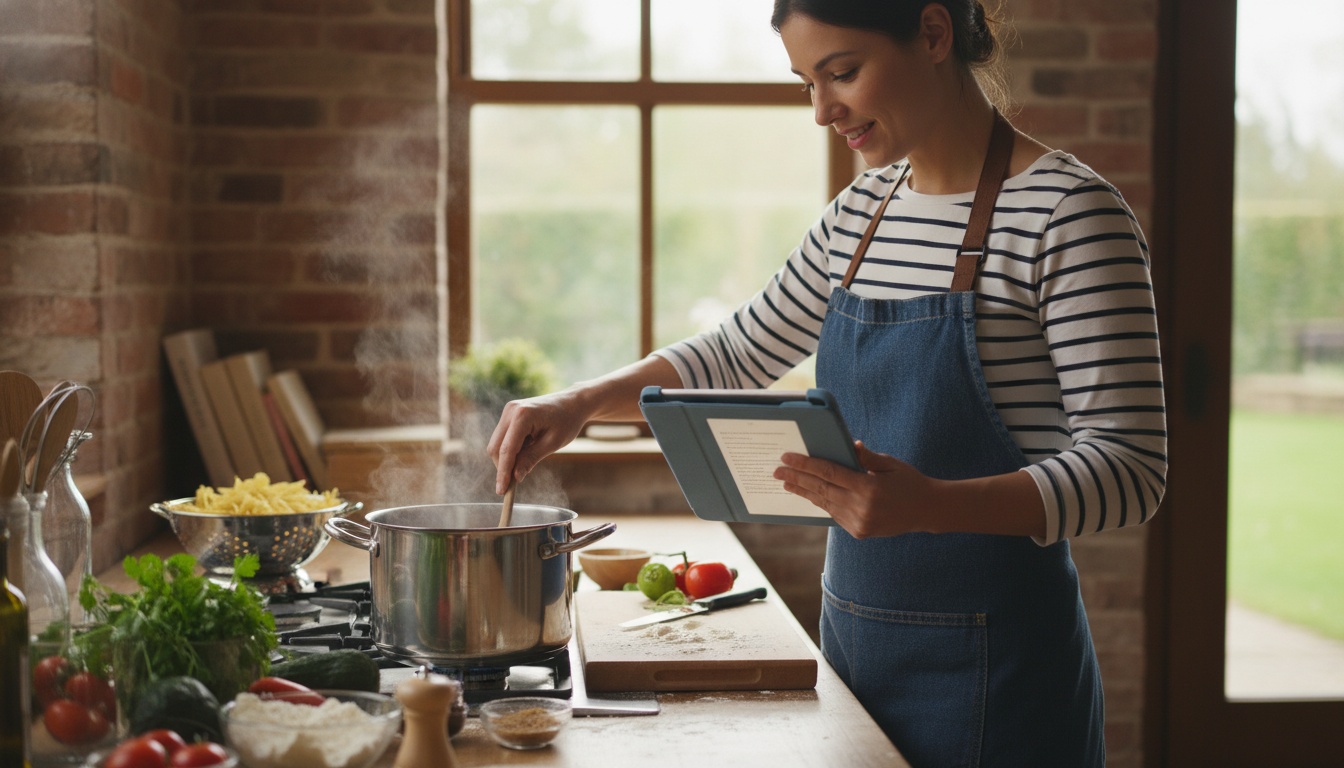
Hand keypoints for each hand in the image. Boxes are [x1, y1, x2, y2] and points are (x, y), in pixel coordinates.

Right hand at [487, 390, 591, 493]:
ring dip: (507, 458)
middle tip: (514, 483)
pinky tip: (529, 448)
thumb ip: (531, 459)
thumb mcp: (552, 443)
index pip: (507, 450)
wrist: (573, 403)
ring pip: (497, 443)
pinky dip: (511, 449)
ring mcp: (508, 411)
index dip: (503, 473)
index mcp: (523, 415)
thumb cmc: (567, 421)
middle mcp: (511, 411)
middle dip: (503, 467)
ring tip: (529, 458)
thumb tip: (515, 477)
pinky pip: (503, 437)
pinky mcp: (509, 414)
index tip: (502, 491)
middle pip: (496, 447)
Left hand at [773, 441, 935, 538]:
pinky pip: (835, 515)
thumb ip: (866, 457)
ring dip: (804, 493)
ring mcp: (859, 523)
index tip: (787, 458)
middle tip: (777, 471)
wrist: (928, 511)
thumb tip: (849, 446)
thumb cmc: (910, 481)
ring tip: (787, 484)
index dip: (805, 465)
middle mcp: (861, 508)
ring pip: (825, 504)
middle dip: (797, 479)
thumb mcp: (890, 464)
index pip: (829, 473)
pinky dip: (821, 503)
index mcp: (868, 488)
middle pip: (821, 489)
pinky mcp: (859, 532)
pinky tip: (809, 495)